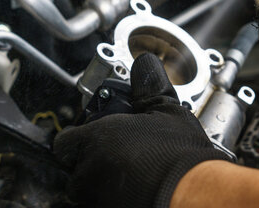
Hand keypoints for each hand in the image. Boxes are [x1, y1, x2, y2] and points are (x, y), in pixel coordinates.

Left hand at [54, 53, 229, 207]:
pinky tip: (141, 185)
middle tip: (124, 151)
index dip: (79, 136)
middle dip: (97, 158)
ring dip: (108, 177)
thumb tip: (145, 64)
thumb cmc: (178, 156)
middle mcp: (89, 171)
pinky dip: (119, 194)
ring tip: (137, 169)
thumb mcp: (167, 110)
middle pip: (78, 165)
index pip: (65, 141)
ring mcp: (97, 197)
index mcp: (97, 139)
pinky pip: (105, 201)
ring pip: (92, 186)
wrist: (192, 195)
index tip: (96, 133)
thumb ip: (148, 87)